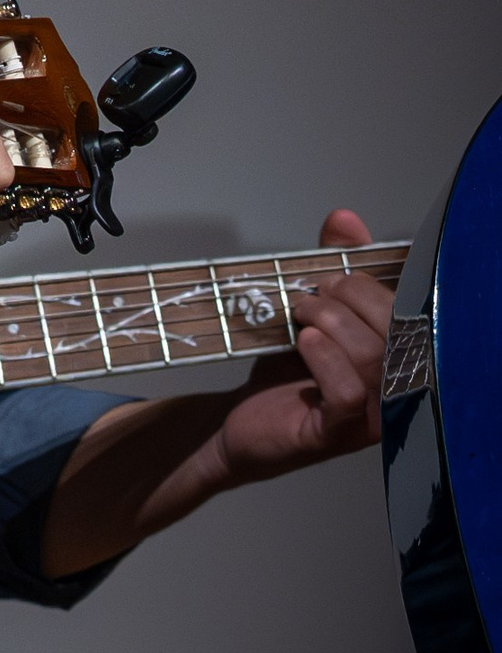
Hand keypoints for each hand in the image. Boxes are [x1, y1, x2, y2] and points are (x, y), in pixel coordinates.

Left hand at [200, 208, 389, 483]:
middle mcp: (399, 388)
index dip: (372, 284)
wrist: (241, 420)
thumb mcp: (310, 311)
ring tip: (299, 316)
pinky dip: (324, 358)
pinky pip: (348, 391)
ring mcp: (374, 415)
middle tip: (309, 295)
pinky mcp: (341, 432)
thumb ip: (332, 267)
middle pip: (395, 329)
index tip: (333, 273)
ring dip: (328, 321)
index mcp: (400, 355)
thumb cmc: (286, 370)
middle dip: (347, 298)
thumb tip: (345, 219)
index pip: (411, 312)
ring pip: (371, 355)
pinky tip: (304, 343)